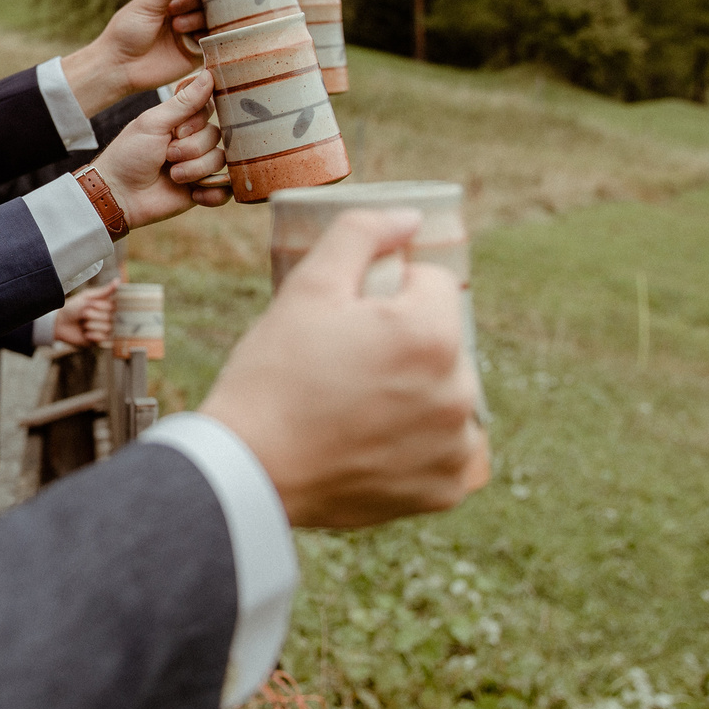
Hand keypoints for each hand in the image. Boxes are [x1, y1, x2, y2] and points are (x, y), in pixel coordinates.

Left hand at [51, 279, 119, 347]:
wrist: (59, 323)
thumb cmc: (73, 308)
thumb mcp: (87, 296)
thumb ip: (104, 291)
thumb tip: (118, 280)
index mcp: (107, 306)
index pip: (114, 306)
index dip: (102, 306)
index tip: (92, 304)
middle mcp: (108, 318)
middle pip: (110, 317)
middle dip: (94, 315)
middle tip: (84, 314)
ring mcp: (105, 330)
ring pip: (107, 328)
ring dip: (91, 325)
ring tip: (83, 324)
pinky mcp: (100, 341)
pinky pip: (103, 338)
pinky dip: (92, 335)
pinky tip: (85, 333)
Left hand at [58, 0, 207, 112]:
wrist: (119, 66)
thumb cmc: (126, 31)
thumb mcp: (146, 3)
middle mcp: (184, 13)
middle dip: (196, 0)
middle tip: (174, 9)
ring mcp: (191, 33)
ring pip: (212, 18)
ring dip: (199, 18)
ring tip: (177, 26)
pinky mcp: (195, 53)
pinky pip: (213, 42)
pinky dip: (209, 36)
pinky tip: (194, 37)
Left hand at [89, 74, 225, 229]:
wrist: (119, 194)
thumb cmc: (129, 154)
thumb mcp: (154, 123)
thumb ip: (184, 102)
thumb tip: (209, 74)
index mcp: (182, 121)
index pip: (210, 109)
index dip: (197, 122)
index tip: (177, 131)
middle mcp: (194, 141)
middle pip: (216, 136)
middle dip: (190, 149)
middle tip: (166, 156)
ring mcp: (200, 165)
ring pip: (220, 160)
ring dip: (194, 170)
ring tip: (172, 176)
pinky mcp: (204, 190)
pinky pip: (226, 189)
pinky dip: (212, 192)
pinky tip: (193, 193)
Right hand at [201, 209, 488, 527]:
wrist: (249, 469)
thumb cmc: (273, 373)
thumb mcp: (308, 287)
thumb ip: (361, 234)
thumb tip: (410, 218)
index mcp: (432, 334)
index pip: (429, 285)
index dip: (384, 294)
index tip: (345, 322)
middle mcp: (460, 392)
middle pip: (441, 342)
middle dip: (403, 344)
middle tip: (343, 367)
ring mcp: (454, 447)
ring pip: (444, 395)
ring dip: (415, 392)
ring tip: (354, 406)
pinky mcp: (442, 490)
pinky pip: (442, 450)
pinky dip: (416, 445)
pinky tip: (370, 442)